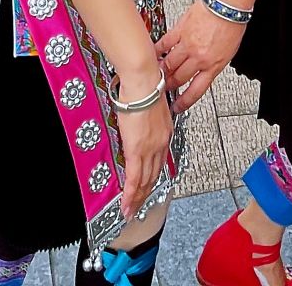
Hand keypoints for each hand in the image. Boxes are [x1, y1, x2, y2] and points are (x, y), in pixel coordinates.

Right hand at [114, 80, 174, 218]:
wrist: (143, 82)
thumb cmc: (144, 85)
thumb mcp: (150, 104)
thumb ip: (146, 116)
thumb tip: (139, 117)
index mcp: (165, 132)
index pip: (160, 161)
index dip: (154, 175)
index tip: (148, 185)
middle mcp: (161, 144)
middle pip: (154, 175)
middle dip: (146, 192)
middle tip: (139, 205)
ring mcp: (150, 149)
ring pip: (145, 181)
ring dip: (138, 198)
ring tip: (131, 210)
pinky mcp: (136, 150)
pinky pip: (134, 178)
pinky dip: (130, 194)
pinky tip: (126, 204)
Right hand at [158, 0, 246, 110]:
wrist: (227, 4)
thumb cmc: (232, 24)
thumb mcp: (228, 53)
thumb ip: (213, 63)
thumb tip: (203, 69)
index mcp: (213, 65)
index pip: (196, 90)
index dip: (185, 101)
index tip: (177, 107)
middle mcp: (199, 58)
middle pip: (179, 78)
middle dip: (169, 86)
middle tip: (163, 90)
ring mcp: (188, 45)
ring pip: (169, 63)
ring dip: (161, 71)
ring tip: (154, 75)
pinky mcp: (180, 30)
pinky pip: (165, 44)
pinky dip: (157, 50)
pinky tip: (152, 53)